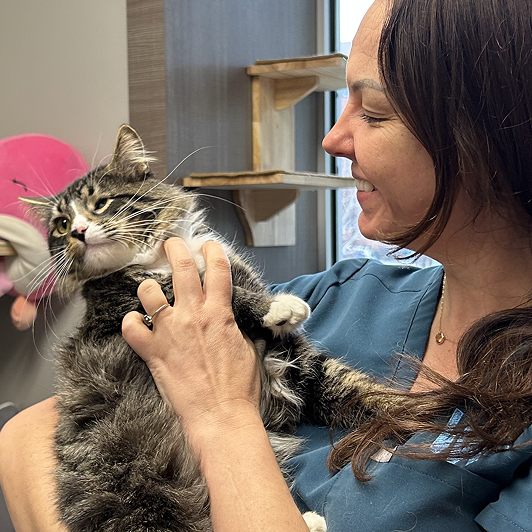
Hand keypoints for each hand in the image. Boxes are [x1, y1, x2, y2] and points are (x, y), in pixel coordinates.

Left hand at [122, 238, 260, 452]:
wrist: (220, 415)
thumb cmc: (239, 385)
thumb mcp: (247, 347)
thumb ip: (234, 325)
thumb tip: (228, 316)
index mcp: (220, 312)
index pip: (218, 269)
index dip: (213, 251)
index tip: (209, 244)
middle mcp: (193, 315)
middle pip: (181, 269)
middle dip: (175, 249)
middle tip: (170, 243)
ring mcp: (170, 331)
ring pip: (149, 292)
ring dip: (148, 287)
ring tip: (149, 290)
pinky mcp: (153, 352)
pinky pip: (131, 327)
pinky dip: (130, 322)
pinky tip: (135, 323)